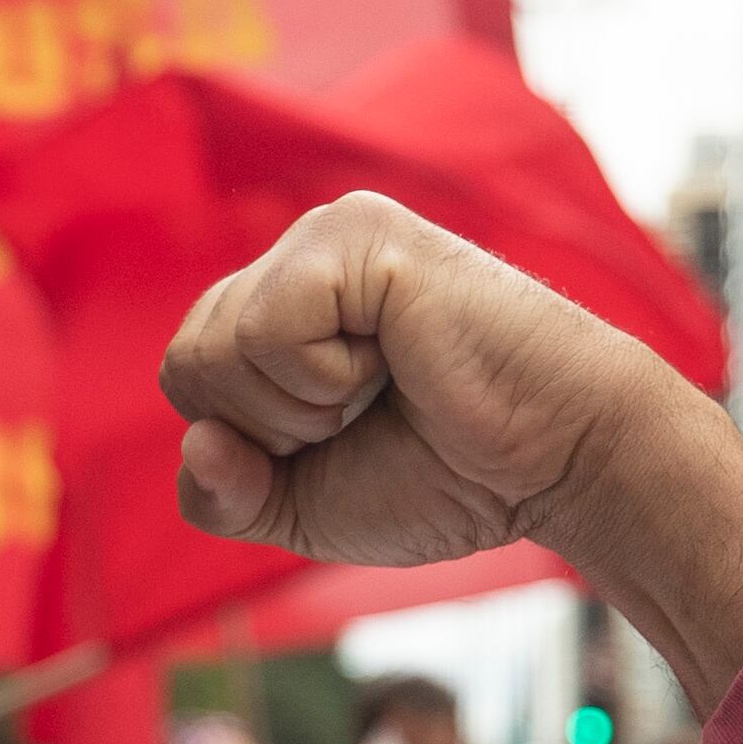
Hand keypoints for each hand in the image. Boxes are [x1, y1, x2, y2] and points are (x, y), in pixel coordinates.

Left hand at [164, 194, 742, 712]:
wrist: (556, 465)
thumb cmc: (445, 478)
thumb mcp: (300, 509)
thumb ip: (223, 495)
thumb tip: (196, 444)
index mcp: (276, 309)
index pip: (186, 382)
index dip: (248, 445)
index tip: (341, 441)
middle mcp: (295, 259)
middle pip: (188, 365)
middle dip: (270, 428)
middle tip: (368, 414)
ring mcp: (326, 237)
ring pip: (219, 348)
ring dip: (303, 406)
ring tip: (388, 383)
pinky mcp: (360, 234)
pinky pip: (268, 329)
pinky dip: (324, 378)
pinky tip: (396, 359)